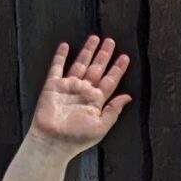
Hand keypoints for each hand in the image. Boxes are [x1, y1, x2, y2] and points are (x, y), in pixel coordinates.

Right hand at [29, 36, 132, 156]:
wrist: (52, 142)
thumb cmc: (76, 139)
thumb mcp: (101, 126)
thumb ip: (114, 110)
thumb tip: (128, 97)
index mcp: (96, 101)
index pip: (110, 81)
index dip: (117, 69)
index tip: (125, 57)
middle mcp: (83, 92)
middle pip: (96, 68)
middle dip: (104, 55)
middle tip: (111, 41)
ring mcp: (68, 87)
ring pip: (80, 64)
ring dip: (87, 51)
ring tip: (94, 38)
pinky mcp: (53, 86)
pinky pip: (57, 67)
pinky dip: (60, 56)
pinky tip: (65, 46)